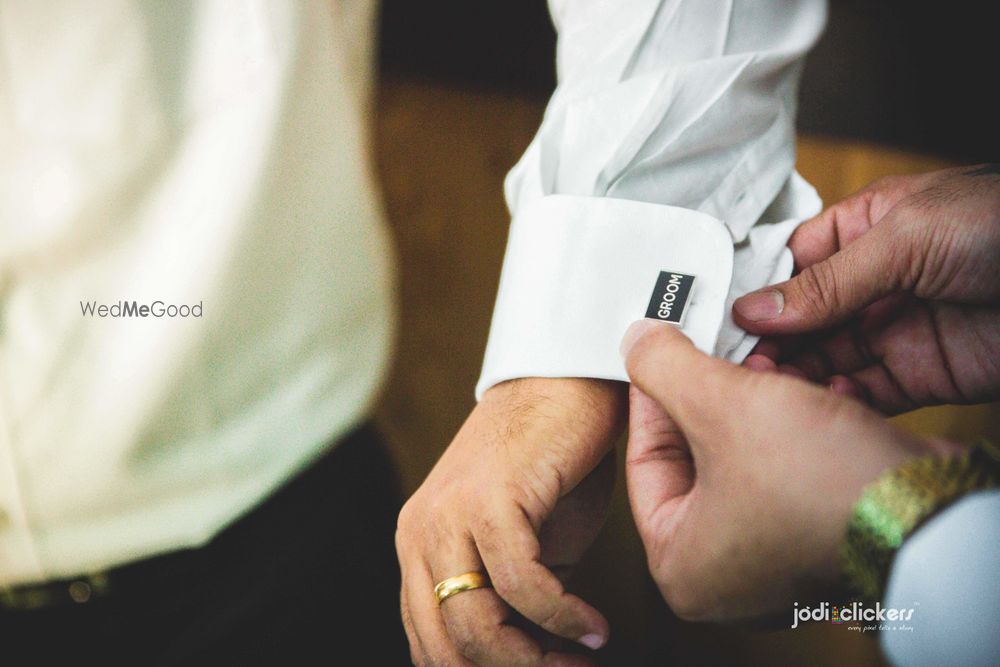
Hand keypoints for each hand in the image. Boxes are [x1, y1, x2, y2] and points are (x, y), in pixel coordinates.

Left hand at [396, 377, 625, 665]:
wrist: (565, 382)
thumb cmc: (552, 463)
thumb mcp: (522, 544)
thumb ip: (510, 599)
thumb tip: (528, 659)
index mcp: (416, 545)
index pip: (427, 642)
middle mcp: (418, 532)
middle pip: (444, 648)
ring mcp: (447, 515)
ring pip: (476, 627)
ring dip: (537, 660)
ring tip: (583, 658)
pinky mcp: (489, 499)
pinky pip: (522, 585)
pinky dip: (562, 618)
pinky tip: (593, 625)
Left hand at [621, 321, 942, 621]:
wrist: (928, 513)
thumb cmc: (819, 483)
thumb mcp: (721, 405)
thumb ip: (664, 368)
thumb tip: (635, 342)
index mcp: (680, 564)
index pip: (644, 460)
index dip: (652, 394)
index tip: (658, 352)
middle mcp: (724, 574)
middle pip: (695, 458)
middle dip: (711, 393)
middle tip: (714, 347)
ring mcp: (776, 558)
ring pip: (745, 458)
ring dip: (756, 402)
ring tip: (767, 361)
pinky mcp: (821, 536)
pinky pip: (788, 470)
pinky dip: (795, 428)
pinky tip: (812, 390)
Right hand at [733, 165, 999, 413]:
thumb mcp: (906, 237)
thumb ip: (828, 281)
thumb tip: (755, 309)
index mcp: (862, 231)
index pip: (789, 264)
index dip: (753, 292)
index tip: (718, 320)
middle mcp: (872, 283)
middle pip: (799, 319)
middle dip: (767, 342)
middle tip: (737, 366)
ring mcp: (894, 330)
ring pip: (824, 361)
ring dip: (795, 376)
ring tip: (769, 389)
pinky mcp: (920, 375)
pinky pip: (865, 394)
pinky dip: (839, 402)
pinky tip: (821, 404)